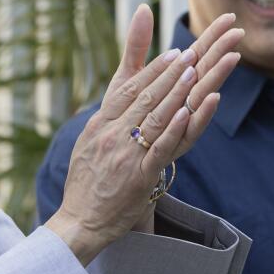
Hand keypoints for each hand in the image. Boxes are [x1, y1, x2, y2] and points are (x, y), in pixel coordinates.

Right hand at [45, 5, 242, 263]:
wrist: (79, 221)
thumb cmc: (86, 183)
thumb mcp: (88, 142)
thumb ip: (107, 117)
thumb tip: (119, 100)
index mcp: (100, 125)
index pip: (129, 90)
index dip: (152, 70)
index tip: (173, 53)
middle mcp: (112, 135)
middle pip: (144, 97)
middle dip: (169, 73)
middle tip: (191, 52)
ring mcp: (125, 155)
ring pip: (154, 117)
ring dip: (176, 91)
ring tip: (195, 71)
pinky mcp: (139, 177)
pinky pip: (159, 148)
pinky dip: (174, 129)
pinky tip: (187, 112)